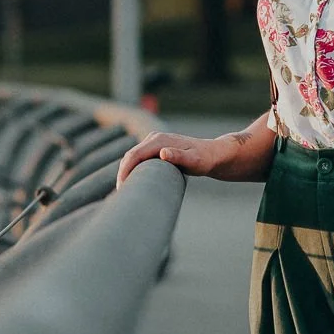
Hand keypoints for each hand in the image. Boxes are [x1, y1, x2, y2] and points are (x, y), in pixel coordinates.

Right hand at [115, 130, 244, 186]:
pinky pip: (139, 158)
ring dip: (126, 171)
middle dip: (122, 173)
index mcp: (159, 140)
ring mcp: (154, 142)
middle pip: (130, 155)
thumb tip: (163, 153)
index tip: (121, 188)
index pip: (134, 155)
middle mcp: (154, 138)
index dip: (125, 171)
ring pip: (133, 157)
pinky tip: (132, 182)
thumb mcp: (195, 161)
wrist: (213, 154)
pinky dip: (132, 169)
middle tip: (120, 195)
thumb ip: (179, 157)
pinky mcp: (156, 148)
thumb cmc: (205, 159)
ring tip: (123, 191)